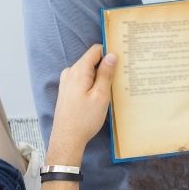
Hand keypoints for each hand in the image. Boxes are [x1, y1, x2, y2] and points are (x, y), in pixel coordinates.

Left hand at [48, 44, 116, 163]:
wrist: (67, 139)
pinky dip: (92, 84)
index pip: (95, 50)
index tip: (122, 59)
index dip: (109, 52)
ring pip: (87, 72)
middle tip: (120, 77)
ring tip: (112, 89)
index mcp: (78, 70)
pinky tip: (100, 96)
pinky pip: (82, 81)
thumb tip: (112, 55)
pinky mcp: (67, 91)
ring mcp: (66, 82)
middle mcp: (70, 73)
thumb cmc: (84, 119)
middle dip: (106, 66)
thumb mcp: (100, 95)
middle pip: (92, 61)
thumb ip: (106, 74)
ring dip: (99, 77)